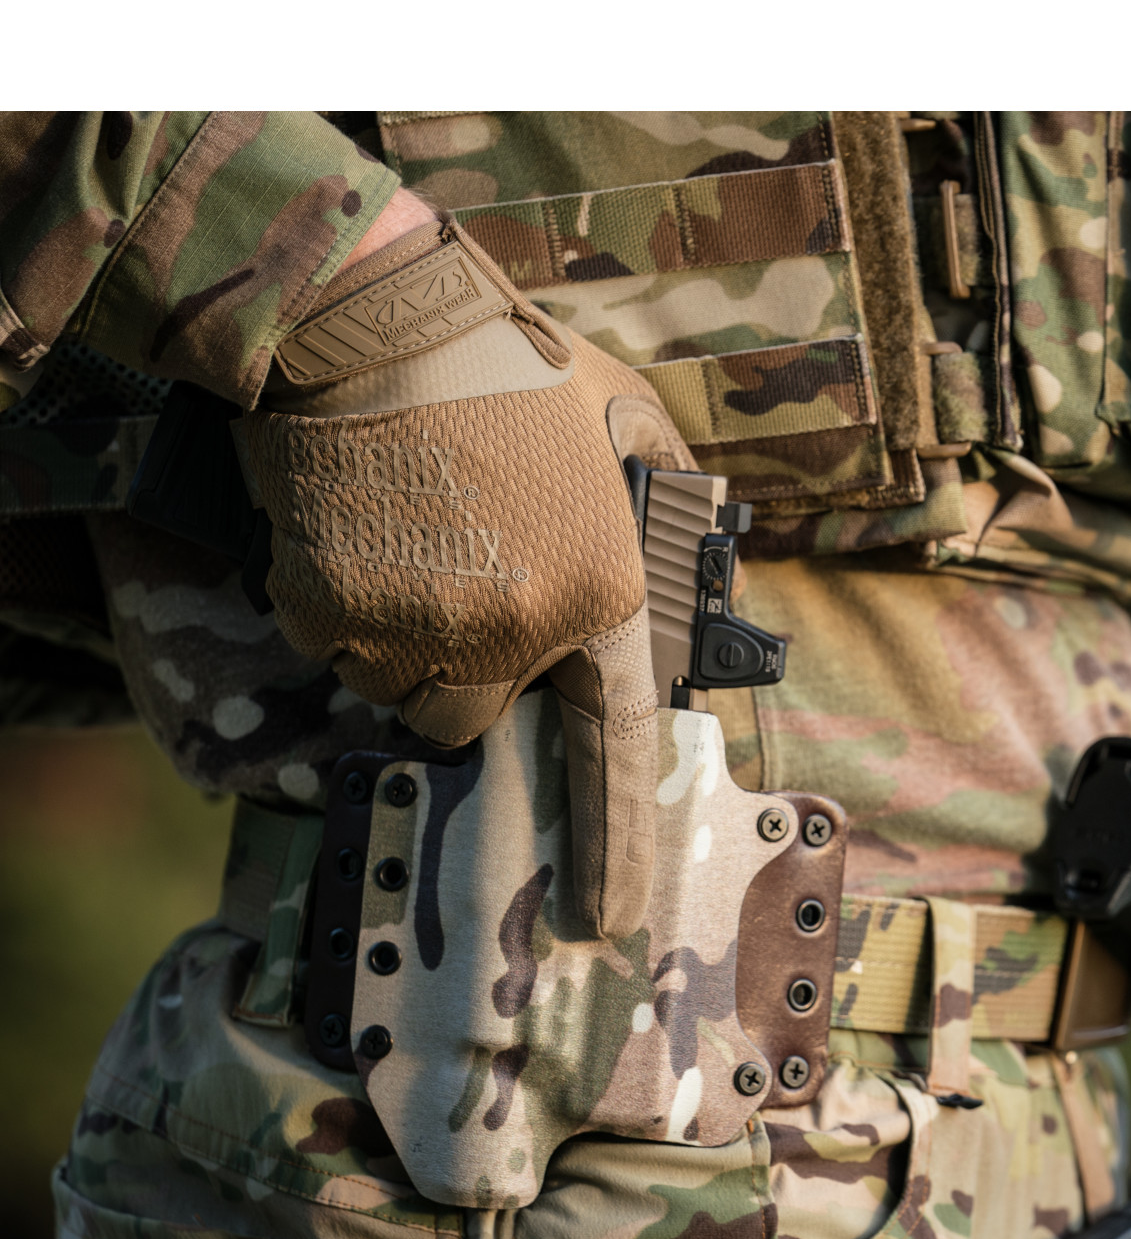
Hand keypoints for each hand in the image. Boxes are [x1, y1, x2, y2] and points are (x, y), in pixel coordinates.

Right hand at [243, 214, 692, 936]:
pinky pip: (334, 648)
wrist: (377, 319)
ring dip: (396, 639)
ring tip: (403, 535)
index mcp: (604, 595)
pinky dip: (334, 606)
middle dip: (461, 667)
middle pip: (475, 717)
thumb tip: (690, 545)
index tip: (608, 919)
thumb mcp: (622, 419)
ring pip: (401, 690)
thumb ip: (660, 496)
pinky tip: (353, 526)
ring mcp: (425, 630)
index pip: (614, 745)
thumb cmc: (507, 366)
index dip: (610, 842)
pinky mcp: (337, 614)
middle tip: (451, 571)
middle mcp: (523, 632)